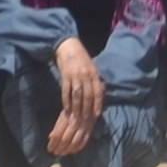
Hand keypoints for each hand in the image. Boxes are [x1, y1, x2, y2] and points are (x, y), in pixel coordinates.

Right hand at [47, 39, 103, 157]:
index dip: (97, 104)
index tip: (97, 114)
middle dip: (87, 109)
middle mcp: (86, 75)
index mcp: (94, 73)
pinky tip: (66, 109)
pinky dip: (66, 101)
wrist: (68, 46)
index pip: (97, 91)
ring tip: (76, 118)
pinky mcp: (65, 76)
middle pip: (87, 95)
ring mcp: (75, 76)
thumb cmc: (81, 57)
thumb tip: (101, 91)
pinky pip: (66, 91)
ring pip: (77, 95)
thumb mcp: (92, 66)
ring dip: (77, 108)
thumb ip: (95, 79)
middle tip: (85, 120)